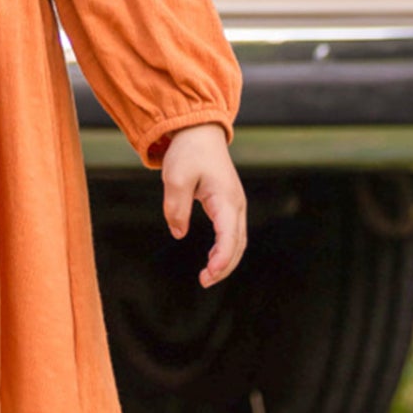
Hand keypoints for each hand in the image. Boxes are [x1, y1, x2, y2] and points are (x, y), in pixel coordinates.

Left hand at [159, 124, 246, 286]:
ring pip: (237, 241)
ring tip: (207, 276)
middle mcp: (236, 204)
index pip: (229, 236)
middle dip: (224, 266)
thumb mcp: (175, 177)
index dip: (221, 259)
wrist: (199, 131)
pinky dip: (225, 250)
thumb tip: (179, 232)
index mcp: (226, 198)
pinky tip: (212, 261)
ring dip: (226, 261)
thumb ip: (175, 207)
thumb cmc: (188, 151)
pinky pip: (231, 233)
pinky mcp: (228, 204)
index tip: (208, 274)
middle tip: (204, 281)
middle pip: (238, 244)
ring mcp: (235, 205)